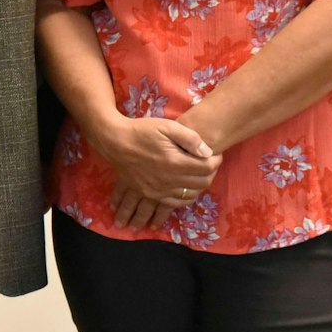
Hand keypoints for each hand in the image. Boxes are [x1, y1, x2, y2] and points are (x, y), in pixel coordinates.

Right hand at [90, 116, 220, 228]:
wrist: (114, 141)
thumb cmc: (141, 131)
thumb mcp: (167, 126)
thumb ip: (190, 138)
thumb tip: (208, 152)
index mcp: (175, 163)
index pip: (206, 168)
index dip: (216, 161)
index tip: (216, 155)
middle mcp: (169, 180)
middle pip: (200, 184)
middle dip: (209, 176)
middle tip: (209, 167)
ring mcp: (158, 190)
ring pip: (187, 197)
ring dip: (197, 191)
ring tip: (199, 183)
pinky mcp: (148, 194)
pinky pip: (170, 204)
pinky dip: (181, 202)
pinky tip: (186, 194)